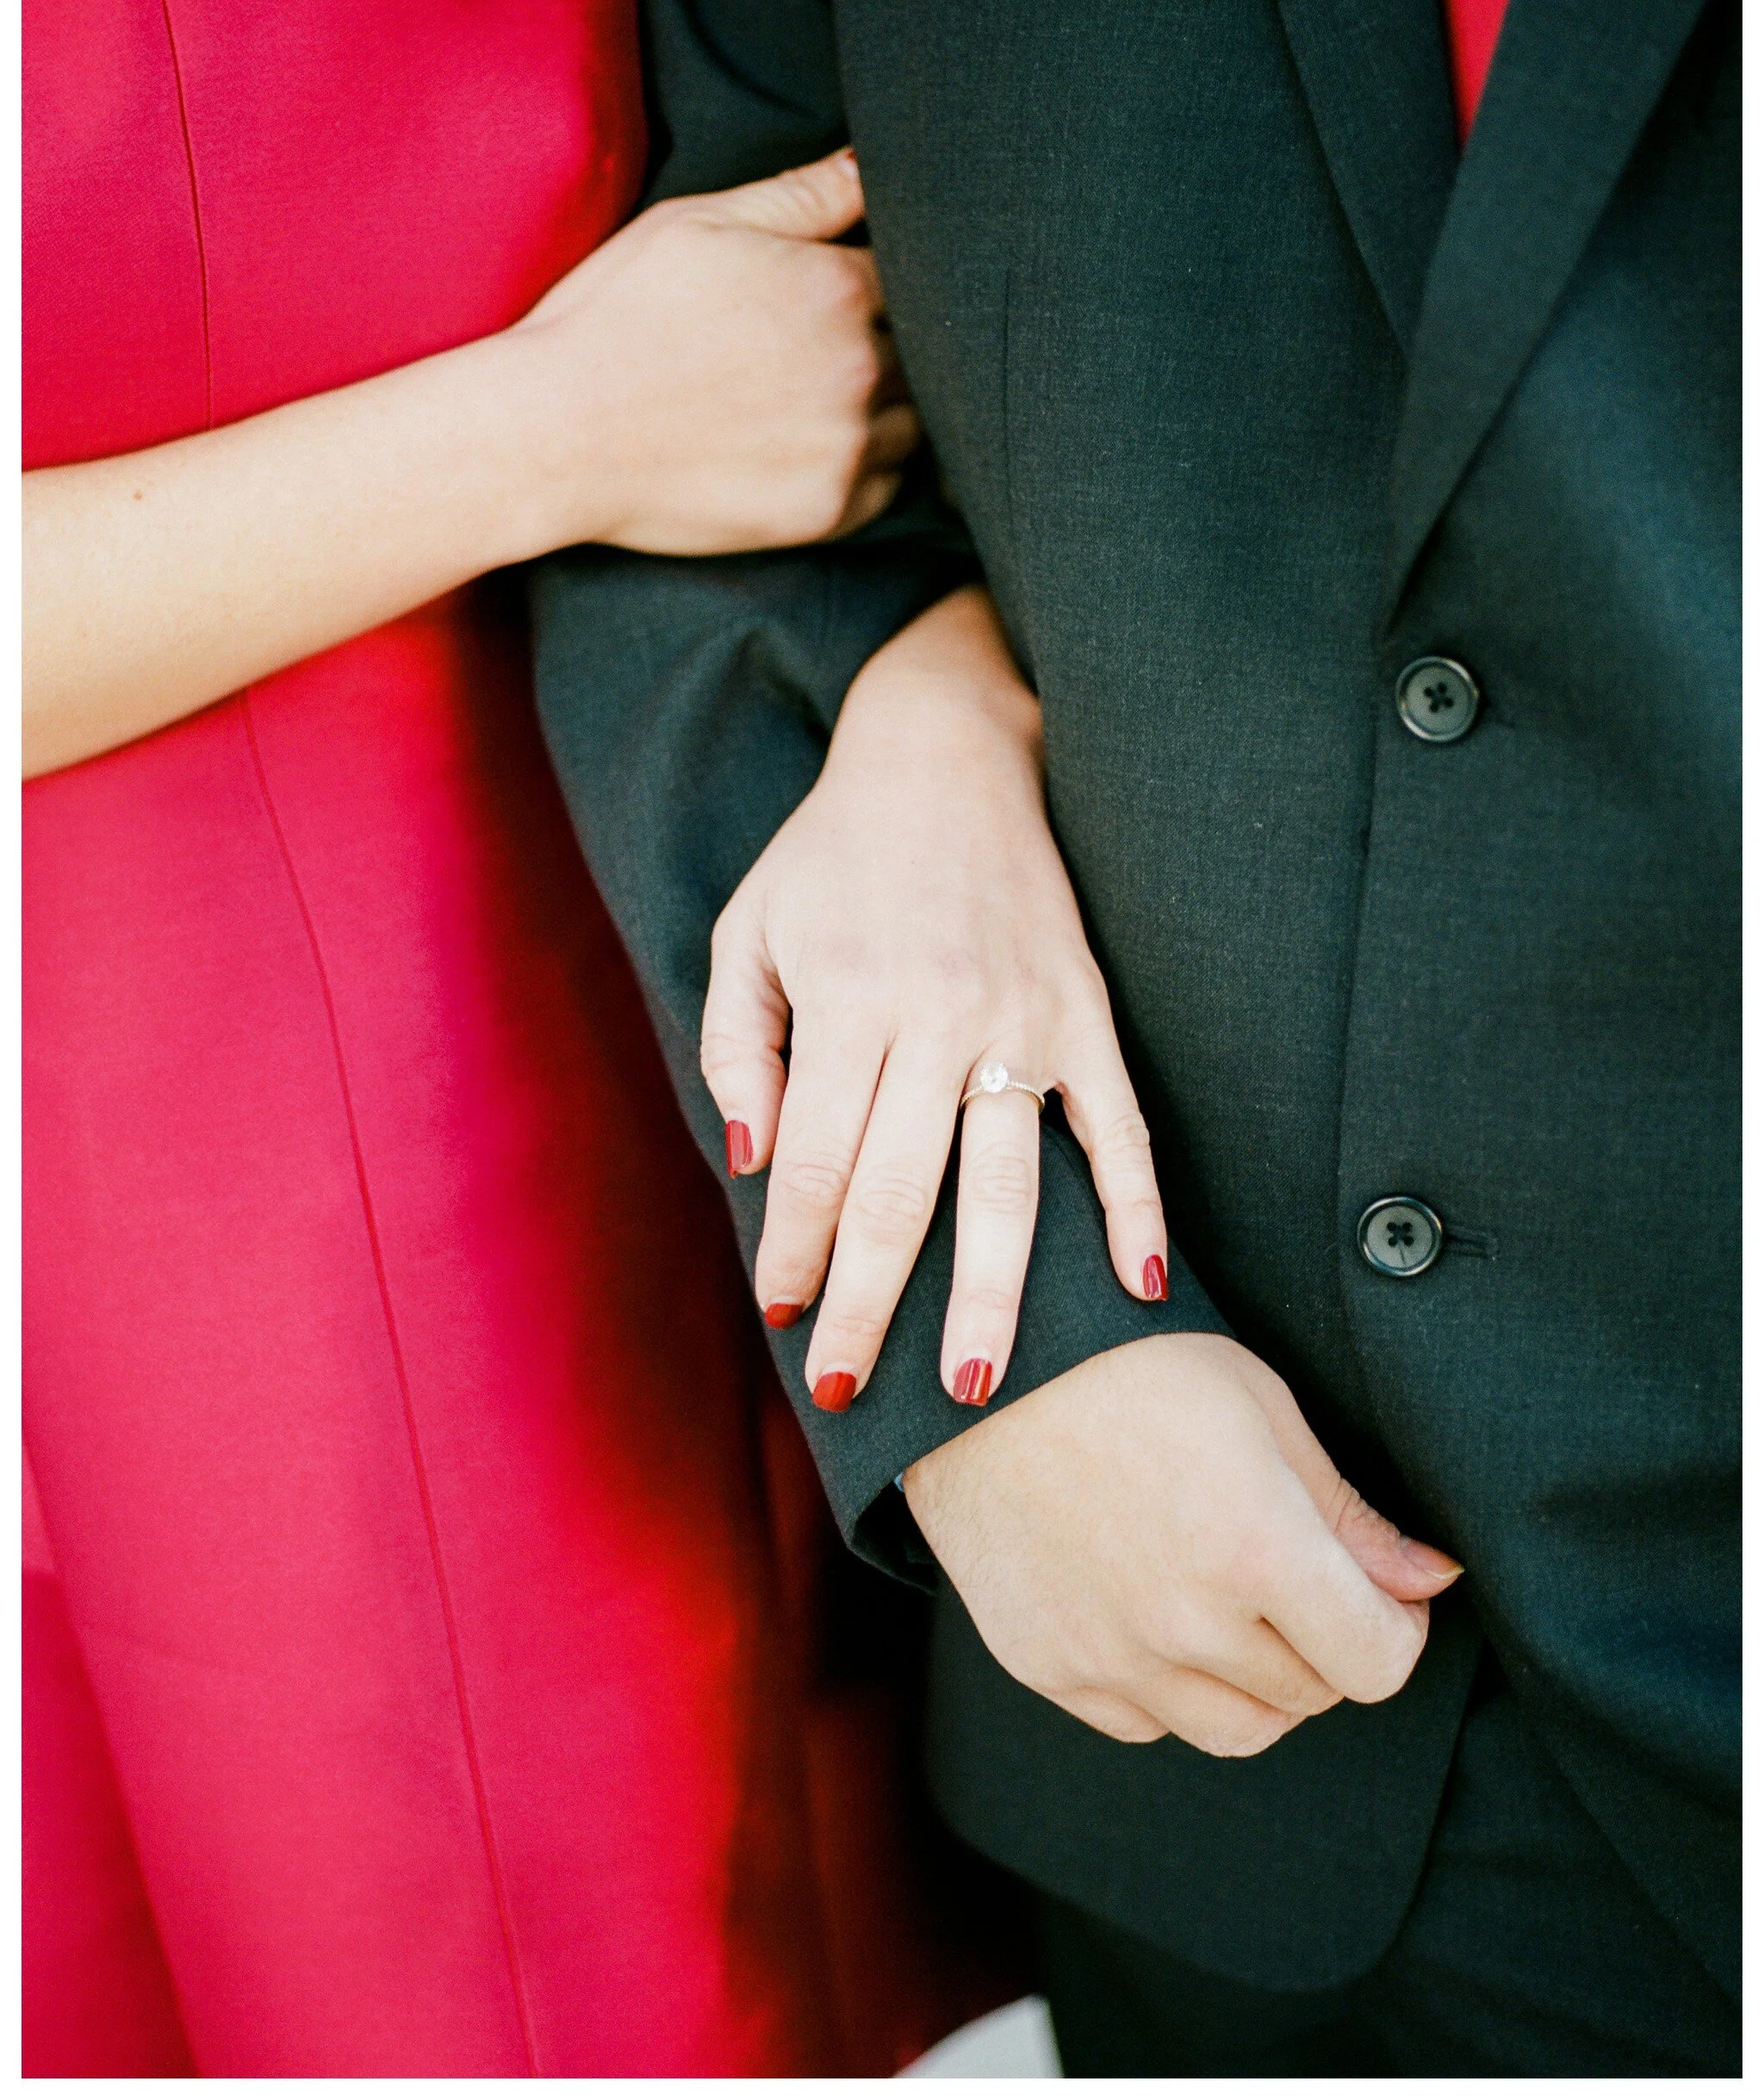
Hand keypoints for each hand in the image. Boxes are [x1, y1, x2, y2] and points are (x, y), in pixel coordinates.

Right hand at [512, 146, 917, 554]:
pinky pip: (886, 487)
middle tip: (807, 354)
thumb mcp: (697, 225)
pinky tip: (807, 451)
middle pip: (918, 349)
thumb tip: (873, 161)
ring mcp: (848, 445)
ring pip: (912, 421)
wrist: (555, 434)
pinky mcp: (829, 512)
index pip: (903, 275)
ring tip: (810, 402)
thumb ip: (801, 195)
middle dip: (879, 345)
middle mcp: (859, 367)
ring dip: (882, 409)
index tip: (818, 299)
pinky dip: (864, 469)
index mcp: (835, 286)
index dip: (866, 283)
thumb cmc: (614, 318)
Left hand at [702, 584, 1168, 1412]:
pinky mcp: (1087, 1011)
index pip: (817, 1161)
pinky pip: (1120, 1126)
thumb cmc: (830, 851)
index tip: (779, 1315)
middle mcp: (941, 1017)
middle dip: (868, 1305)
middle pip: (902, 1195)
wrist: (950, 749)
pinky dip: (1136, 1207)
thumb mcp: (748, 928)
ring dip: (990, 1292)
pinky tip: (1142, 1289)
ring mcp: (1026, 1019)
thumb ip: (740, 1045)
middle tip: (846, 1391)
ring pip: (1009, 1183)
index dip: (793, 1249)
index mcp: (849, 999)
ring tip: (972, 1385)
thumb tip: (751, 1159)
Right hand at [904, 1334, 1462, 1753]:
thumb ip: (1349, 1515)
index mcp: (1256, 1550)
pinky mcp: (1047, 1667)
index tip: (1382, 1589)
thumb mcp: (1260, 1406)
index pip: (1379, 1662)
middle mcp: (1186, 1623)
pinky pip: (1147, 1723)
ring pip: (1237, 1730)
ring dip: (1257, 1680)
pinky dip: (1172, 1687)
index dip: (1397, 1626)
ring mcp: (1110, 1655)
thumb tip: (1428, 1582)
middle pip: (1313, 1696)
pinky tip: (1156, 1607)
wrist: (981, 1360)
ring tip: (1231, 1597)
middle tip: (1295, 1570)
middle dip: (1326, 1640)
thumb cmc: (1132, 1358)